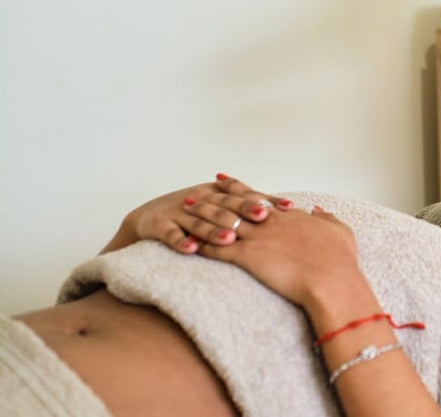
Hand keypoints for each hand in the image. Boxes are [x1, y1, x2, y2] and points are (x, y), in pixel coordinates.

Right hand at [110, 174, 291, 254]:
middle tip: (263, 217)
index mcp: (218, 194)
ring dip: (214, 229)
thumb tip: (291, 211)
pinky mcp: (158, 225)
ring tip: (230, 238)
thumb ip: (251, 208)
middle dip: (245, 210)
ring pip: (200, 220)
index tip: (288, 207)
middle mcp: (200, 199)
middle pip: (226, 205)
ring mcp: (178, 212)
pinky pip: (170, 234)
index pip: (246, 196)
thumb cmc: (196, 215)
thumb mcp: (222, 207)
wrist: (147, 219)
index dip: (266, 200)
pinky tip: (192, 249)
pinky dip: (181, 241)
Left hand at [189, 198, 361, 306]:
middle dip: (211, 198)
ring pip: (222, 223)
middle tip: (194, 193)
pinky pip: (219, 250)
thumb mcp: (340, 232)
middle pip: (233, 206)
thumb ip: (327, 218)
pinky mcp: (248, 258)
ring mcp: (258, 239)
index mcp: (289, 217)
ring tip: (184, 213)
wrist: (332, 280)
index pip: (257, 198)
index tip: (223, 180)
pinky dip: (202, 245)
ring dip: (201, 218)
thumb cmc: (340, 260)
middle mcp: (269, 223)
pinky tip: (188, 242)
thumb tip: (318, 210)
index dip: (238, 188)